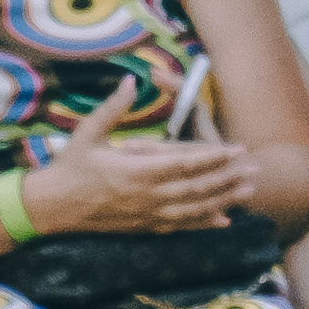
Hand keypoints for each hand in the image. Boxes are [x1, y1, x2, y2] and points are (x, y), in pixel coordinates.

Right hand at [27, 78, 260, 234]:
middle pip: (198, 187)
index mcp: (136, 171)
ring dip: (224, 199)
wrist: (54, 208)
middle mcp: (147, 196)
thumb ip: (112, 108)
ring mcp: (148, 215)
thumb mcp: (87, 133)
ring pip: (195, 208)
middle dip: (228, 178)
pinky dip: (205, 223)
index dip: (214, 157)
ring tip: (248, 190)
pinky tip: (224, 220)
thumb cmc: (70, 167)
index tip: (236, 149)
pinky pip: (181, 226)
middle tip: (255, 170)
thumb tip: (131, 80)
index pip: (185, 163)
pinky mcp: (145, 227)